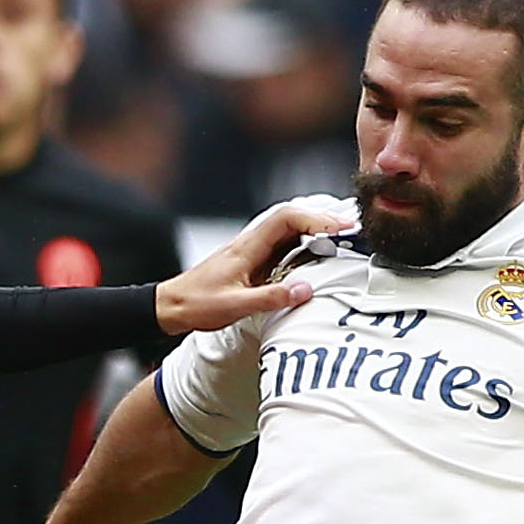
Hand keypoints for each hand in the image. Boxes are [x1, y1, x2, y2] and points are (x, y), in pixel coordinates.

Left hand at [153, 196, 356, 334]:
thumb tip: (306, 289)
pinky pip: (284, 244)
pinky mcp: (253, 261)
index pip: (286, 218)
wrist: (171, 306)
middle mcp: (251, 242)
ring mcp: (253, 250)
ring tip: (343, 236)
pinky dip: (304, 242)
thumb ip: (271, 298)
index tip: (340, 228)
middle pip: (292, 217)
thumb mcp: (235, 306)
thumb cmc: (197, 304)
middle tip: (351, 227)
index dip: (315, 218)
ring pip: (289, 229)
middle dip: (322, 218)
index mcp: (247, 247)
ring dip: (315, 228)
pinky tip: (318, 251)